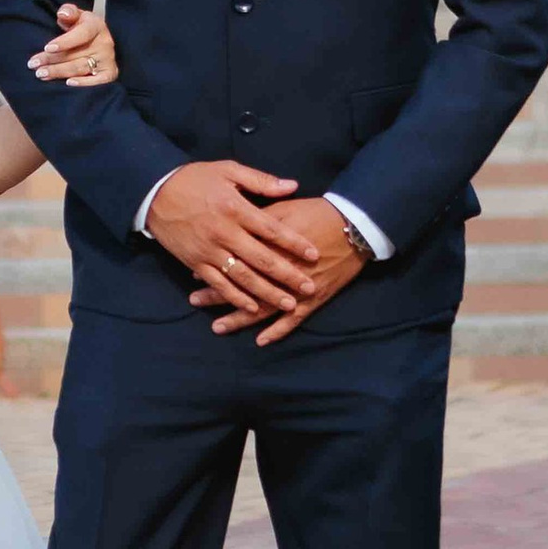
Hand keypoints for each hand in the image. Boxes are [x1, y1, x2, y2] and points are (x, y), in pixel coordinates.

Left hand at [29, 0, 116, 87]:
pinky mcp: (110, 73)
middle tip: (34, 65)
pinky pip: (97, 81)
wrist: (97, 41)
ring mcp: (108, 59)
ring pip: (80, 68)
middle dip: (51, 60)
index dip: (65, 42)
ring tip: (41, 74)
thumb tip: (62, 14)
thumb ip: (68, 12)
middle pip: (76, 54)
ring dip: (59, 72)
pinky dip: (83, 83)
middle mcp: (105, 43)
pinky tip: (67, 83)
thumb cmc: (81, 27)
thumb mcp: (75, 16)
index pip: (81, 34)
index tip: (47, 48)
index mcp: (96, 26)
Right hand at [145, 160, 307, 312]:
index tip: (314, 254)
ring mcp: (209, 251)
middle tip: (309, 288)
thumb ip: (261, 180)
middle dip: (288, 275)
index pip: (272, 229)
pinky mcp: (195, 263)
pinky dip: (236, 298)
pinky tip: (253, 308)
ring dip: (267, 293)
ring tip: (288, 304)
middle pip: (262, 259)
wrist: (154, 192)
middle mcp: (225, 233)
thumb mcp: (228, 170)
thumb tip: (293, 185)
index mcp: (235, 209)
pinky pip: (219, 284)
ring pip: (243, 277)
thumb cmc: (194, 179)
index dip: (294, 243)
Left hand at [193, 196, 367, 345]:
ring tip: (217, 327)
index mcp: (270, 246)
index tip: (194, 273)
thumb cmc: (316, 212)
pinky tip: (260, 340)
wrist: (353, 225)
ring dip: (240, 318)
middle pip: (245, 285)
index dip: (215, 266)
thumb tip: (231, 226)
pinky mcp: (314, 298)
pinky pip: (294, 320)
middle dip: (218, 293)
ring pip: (264, 307)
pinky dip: (278, 331)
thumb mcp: (283, 208)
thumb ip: (257, 220)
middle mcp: (280, 270)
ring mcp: (297, 288)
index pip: (236, 260)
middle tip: (195, 300)